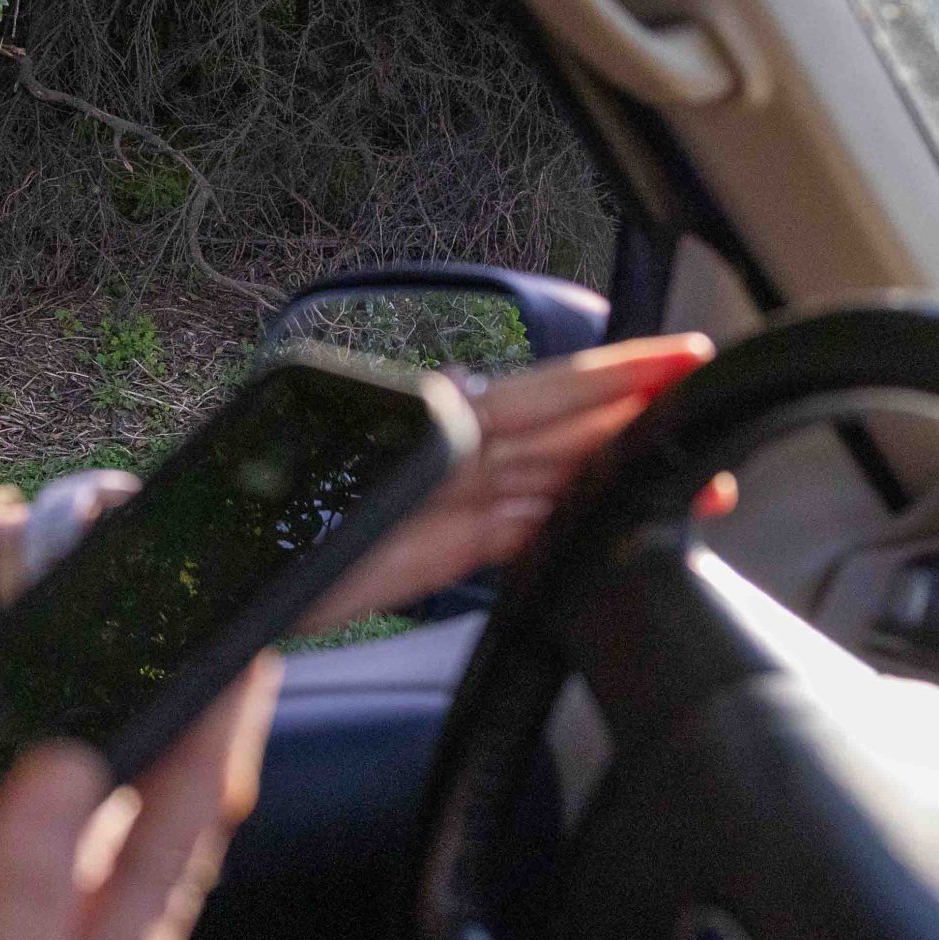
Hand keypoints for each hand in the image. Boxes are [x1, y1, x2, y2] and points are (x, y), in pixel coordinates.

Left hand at [304, 333, 733, 630]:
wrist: (225, 577)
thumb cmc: (261, 514)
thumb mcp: (319, 468)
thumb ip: (392, 441)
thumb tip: (443, 397)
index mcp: (431, 424)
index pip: (540, 391)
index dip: (612, 377)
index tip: (675, 362)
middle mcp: (453, 453)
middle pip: (564, 432)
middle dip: (639, 424)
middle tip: (713, 421)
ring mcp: (457, 500)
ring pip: (558, 478)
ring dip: (623, 476)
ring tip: (696, 479)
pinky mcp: (452, 548)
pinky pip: (531, 528)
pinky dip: (578, 522)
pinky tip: (621, 522)